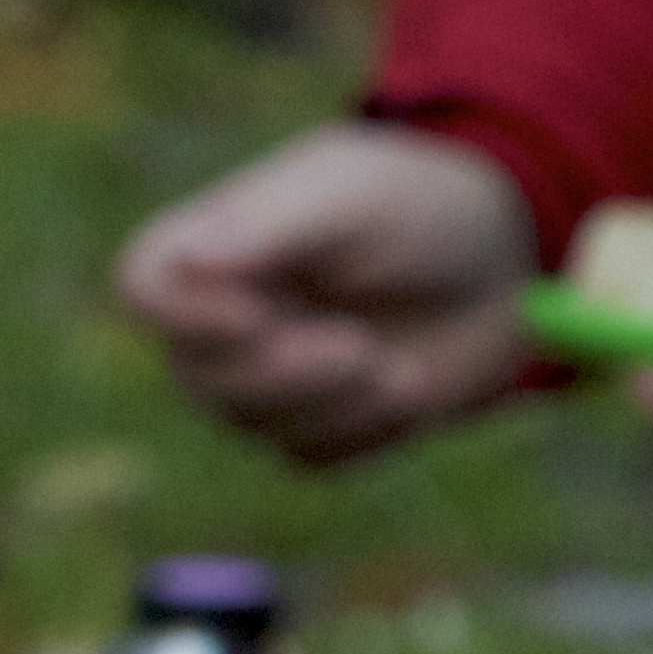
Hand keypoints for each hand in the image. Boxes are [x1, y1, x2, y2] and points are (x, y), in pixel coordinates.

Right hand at [110, 125, 534, 465]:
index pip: (142, 286)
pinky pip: (312, 458)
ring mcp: (263, 379)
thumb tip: (189, 259)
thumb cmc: (423, 204)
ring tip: (402, 366)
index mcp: (211, 246)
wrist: (510, 257)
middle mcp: (220, 318)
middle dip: (289, 372)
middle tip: (363, 347)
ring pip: (256, 427)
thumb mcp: (352, 195)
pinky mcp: (314, 426)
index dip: (185, 315)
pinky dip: (368, 431)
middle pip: (200, 375)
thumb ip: (268, 226)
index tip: (260, 315)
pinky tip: (407, 388)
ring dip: (341, 404)